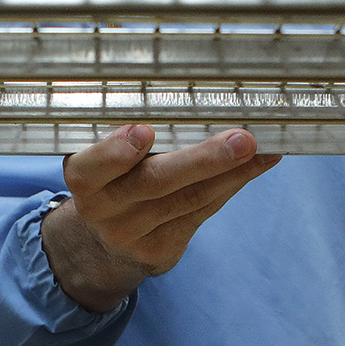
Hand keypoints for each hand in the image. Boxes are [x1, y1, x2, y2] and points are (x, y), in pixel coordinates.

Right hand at [42, 123, 280, 312]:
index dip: (116, 152)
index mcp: (83, 177)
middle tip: (241, 139)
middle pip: (154, 182)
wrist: (104, 243)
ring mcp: (133, 234)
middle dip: (202, 160)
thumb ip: (128, 133)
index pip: (93, 167)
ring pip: (189, 199)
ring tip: (262, 147)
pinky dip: (233, 184)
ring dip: (233, 171)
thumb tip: (190, 95)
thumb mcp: (100, 159)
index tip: (143, 131)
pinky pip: (203, 212)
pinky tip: (258, 164)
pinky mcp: (161, 250)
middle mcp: (103, 210)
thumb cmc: (111, 180)